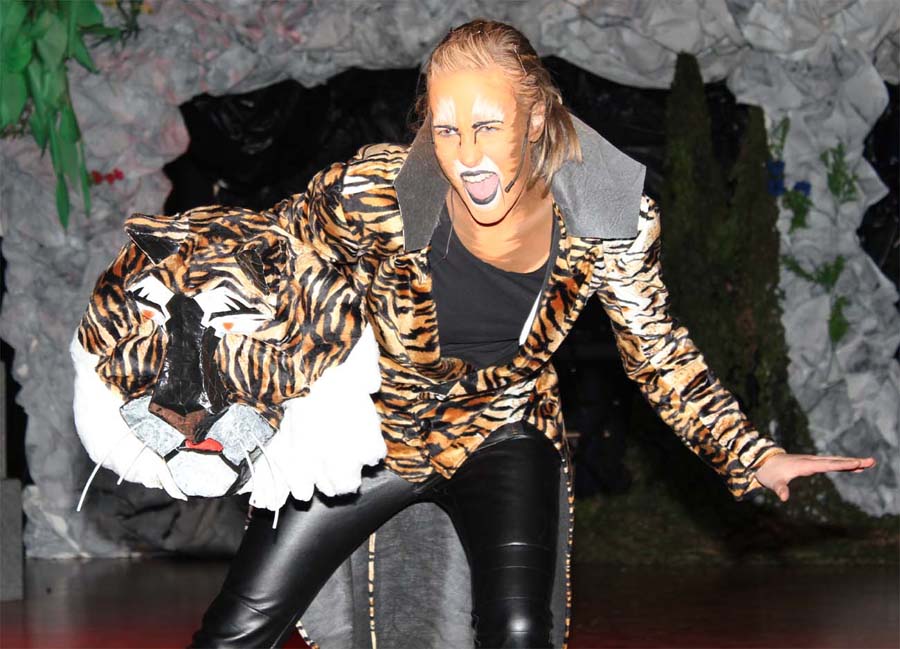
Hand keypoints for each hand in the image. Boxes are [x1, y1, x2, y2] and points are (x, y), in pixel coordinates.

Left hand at [755, 453, 875, 501]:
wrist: (762, 462)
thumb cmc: (769, 473)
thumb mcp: (773, 483)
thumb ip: (780, 489)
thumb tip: (784, 497)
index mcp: (805, 465)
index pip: (826, 465)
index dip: (842, 465)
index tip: (856, 463)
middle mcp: (811, 460)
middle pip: (835, 461)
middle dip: (853, 462)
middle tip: (871, 461)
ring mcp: (812, 461)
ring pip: (835, 461)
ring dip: (851, 462)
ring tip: (868, 463)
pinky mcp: (812, 463)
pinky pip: (831, 464)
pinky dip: (844, 465)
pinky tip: (854, 467)